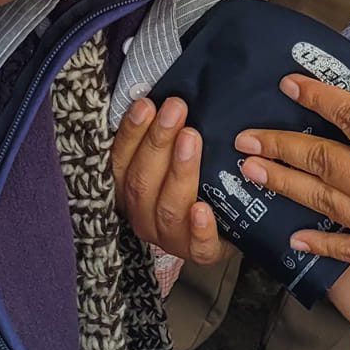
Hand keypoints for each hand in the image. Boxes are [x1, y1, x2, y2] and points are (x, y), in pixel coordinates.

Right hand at [112, 96, 225, 265]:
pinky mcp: (199, 253)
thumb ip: (166, 135)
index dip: (132, 132)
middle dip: (158, 142)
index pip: (121, 159)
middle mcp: (142, 214)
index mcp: (129, 189)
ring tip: (191, 139)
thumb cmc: (195, 183)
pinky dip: (199, 227)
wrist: (228, 228)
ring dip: (179, 171)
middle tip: (176, 110)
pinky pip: (197, 245)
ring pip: (167, 206)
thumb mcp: (174, 157)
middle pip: (142, 180)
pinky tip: (203, 208)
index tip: (146, 104)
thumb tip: (165, 96)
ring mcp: (168, 237)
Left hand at [235, 24, 349, 326]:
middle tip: (242, 139)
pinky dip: (317, 243)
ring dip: (283, 186)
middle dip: (278, 146)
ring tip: (250, 175)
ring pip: (320, 201)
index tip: (286, 83)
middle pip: (319, 160)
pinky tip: (294, 238)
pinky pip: (344, 250)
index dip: (316, 96)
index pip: (348, 115)